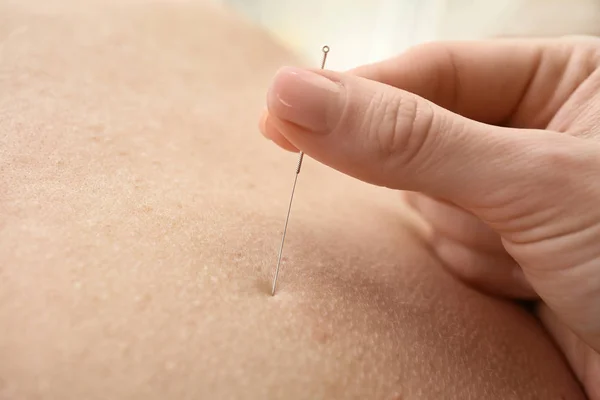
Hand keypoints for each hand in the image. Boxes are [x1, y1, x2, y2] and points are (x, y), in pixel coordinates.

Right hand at [259, 38, 599, 397]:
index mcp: (563, 82)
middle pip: (424, 141)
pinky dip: (468, 271)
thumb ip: (407, 138)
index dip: (357, 90)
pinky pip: (448, 250)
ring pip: (431, 204)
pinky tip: (522, 288)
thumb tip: (293, 95)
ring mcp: (518, 200)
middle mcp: (537, 136)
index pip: (432, 71)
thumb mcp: (532, 180)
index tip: (281, 111)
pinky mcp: (510, 256)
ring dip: (464, 239)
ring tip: (529, 267)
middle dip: (435, 184)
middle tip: (479, 212)